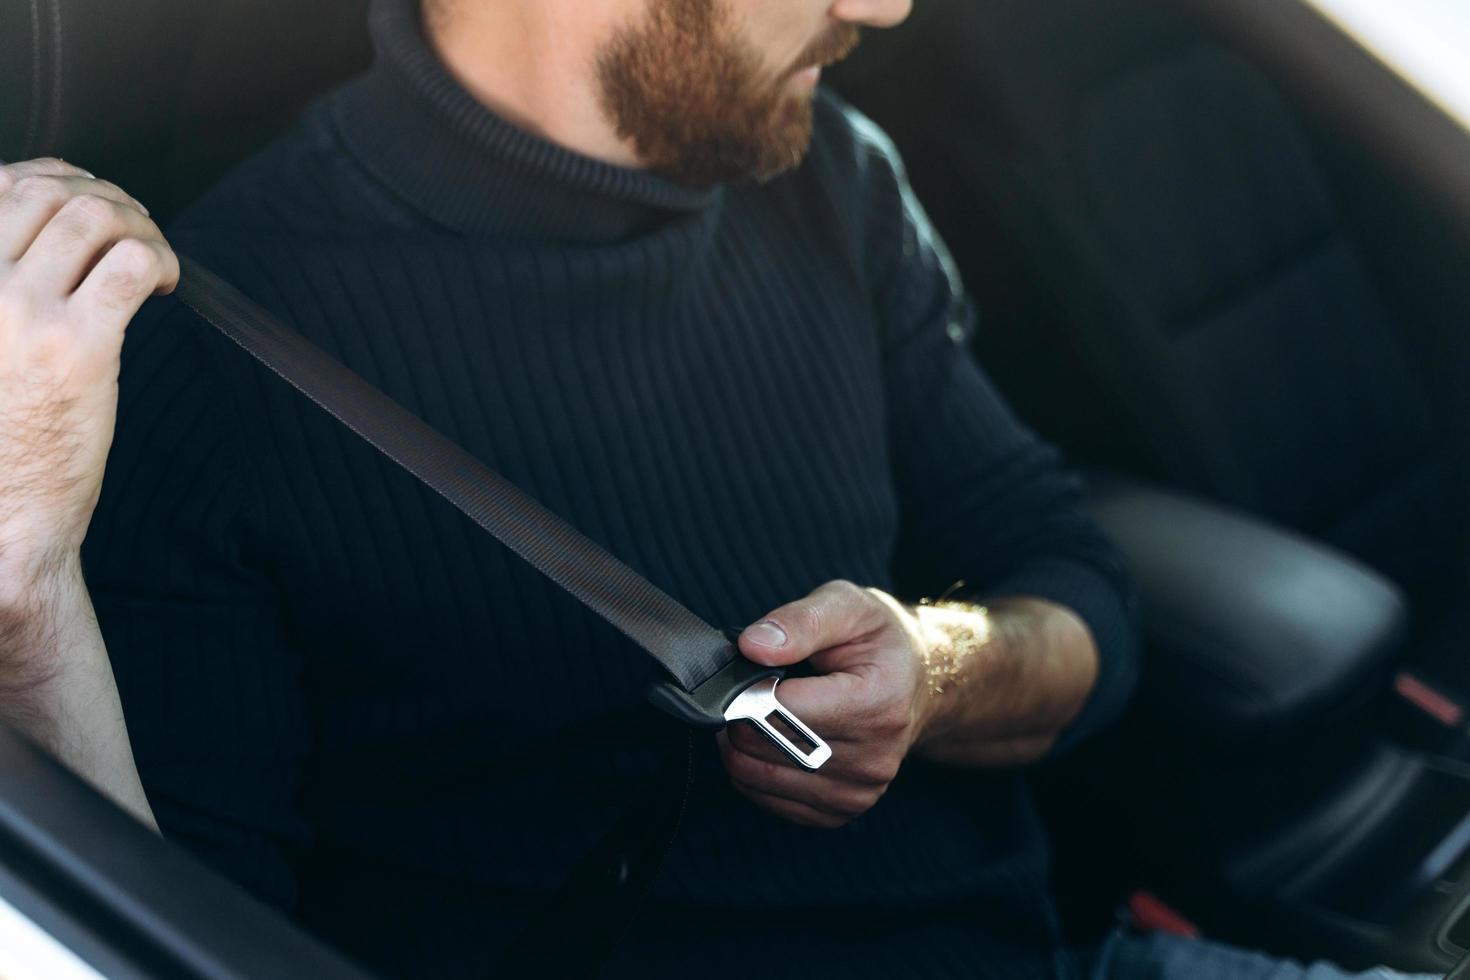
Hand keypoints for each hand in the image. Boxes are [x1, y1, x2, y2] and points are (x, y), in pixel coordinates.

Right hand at [0, 158, 178, 594]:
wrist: (1, 508)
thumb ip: (2, 281)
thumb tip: (35, 218)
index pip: (1, 183)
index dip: (55, 176)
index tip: (87, 196)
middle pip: (53, 192)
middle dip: (108, 197)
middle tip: (134, 229)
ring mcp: (25, 313)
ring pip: (96, 216)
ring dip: (140, 224)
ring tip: (153, 257)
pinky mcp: (80, 347)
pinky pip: (131, 265)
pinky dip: (160, 258)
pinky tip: (165, 284)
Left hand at [717, 580, 935, 828]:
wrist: (917, 681)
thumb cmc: (879, 641)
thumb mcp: (848, 606)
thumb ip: (800, 621)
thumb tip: (754, 646)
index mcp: (878, 702)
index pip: (784, 710)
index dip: (751, 689)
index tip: (753, 672)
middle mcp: (874, 755)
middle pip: (768, 747)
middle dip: (742, 717)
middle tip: (752, 691)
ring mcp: (861, 790)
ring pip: (760, 779)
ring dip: (742, 748)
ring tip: (758, 716)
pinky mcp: (844, 810)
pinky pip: (772, 802)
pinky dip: (756, 774)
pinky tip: (771, 744)